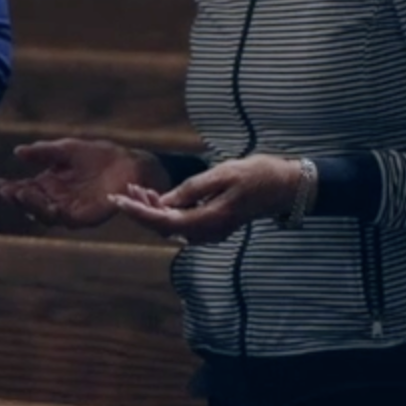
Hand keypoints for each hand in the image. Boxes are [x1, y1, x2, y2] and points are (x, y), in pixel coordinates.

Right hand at [0, 138, 161, 229]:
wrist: (128, 164)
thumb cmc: (98, 156)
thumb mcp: (67, 149)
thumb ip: (44, 151)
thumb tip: (18, 151)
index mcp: (48, 184)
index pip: (24, 189)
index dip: (9, 188)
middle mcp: (55, 199)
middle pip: (29, 205)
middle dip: (17, 199)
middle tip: (10, 190)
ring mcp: (69, 210)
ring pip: (44, 215)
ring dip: (32, 207)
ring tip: (23, 194)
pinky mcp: (85, 218)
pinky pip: (67, 221)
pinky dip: (56, 215)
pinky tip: (50, 207)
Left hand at [111, 154, 307, 244]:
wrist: (287, 187)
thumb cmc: (258, 175)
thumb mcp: (223, 174)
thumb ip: (192, 189)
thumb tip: (163, 202)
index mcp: (210, 220)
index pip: (164, 222)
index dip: (138, 212)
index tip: (118, 201)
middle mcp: (208, 232)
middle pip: (164, 227)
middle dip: (139, 211)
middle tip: (120, 192)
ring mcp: (211, 231)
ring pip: (171, 226)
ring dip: (151, 210)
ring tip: (134, 189)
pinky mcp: (212, 225)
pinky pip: (182, 222)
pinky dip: (165, 209)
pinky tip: (155, 195)